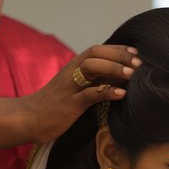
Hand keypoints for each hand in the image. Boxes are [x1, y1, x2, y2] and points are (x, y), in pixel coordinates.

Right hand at [21, 44, 140, 142]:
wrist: (28, 119)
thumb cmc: (54, 106)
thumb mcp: (74, 89)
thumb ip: (91, 82)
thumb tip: (118, 78)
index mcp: (73, 68)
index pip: (97, 50)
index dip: (118, 49)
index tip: (136, 53)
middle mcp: (71, 73)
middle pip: (96, 53)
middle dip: (119, 55)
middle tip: (140, 63)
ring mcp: (69, 87)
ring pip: (91, 68)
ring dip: (114, 68)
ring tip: (132, 74)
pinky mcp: (69, 104)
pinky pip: (89, 94)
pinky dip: (106, 92)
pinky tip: (121, 93)